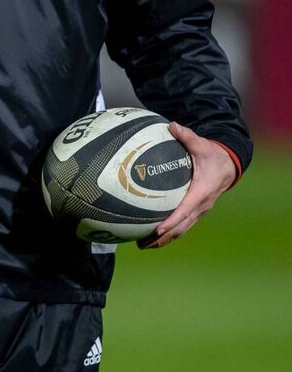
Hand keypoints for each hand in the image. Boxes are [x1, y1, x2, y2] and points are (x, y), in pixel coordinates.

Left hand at [138, 122, 236, 248]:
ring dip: (164, 240)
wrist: (229, 165)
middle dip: (163, 237)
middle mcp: (201, 205)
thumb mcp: (202, 144)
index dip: (172, 221)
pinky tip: (152, 236)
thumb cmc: (212, 155)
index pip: (185, 210)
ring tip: (144, 246)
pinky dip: (169, 233)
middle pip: (182, 227)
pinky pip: (182, 225)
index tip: (158, 229)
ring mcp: (199, 210)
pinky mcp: (196, 211)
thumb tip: (172, 125)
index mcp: (201, 192)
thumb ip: (187, 136)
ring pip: (182, 230)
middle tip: (143, 244)